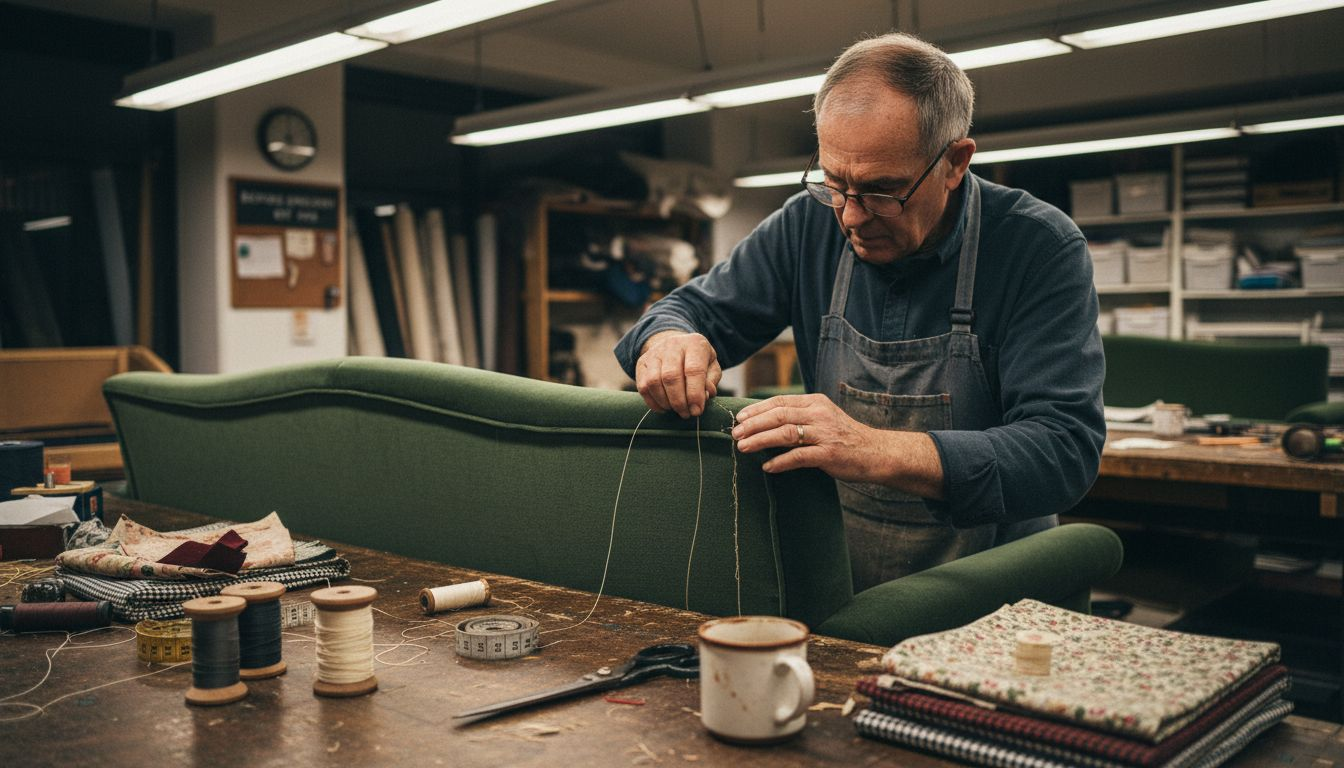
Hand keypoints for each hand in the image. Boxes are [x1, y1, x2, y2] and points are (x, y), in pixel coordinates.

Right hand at [634, 331, 722, 417]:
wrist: (676, 346)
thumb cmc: (698, 361)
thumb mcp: (712, 367)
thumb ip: (710, 382)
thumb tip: (703, 397)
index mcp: (695, 344)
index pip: (694, 370)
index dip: (695, 394)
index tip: (697, 411)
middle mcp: (672, 345)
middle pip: (671, 377)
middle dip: (679, 401)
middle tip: (686, 414)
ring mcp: (654, 353)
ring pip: (654, 382)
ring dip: (665, 402)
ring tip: (675, 410)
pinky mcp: (642, 363)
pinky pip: (643, 387)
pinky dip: (653, 402)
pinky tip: (664, 407)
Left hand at [731, 394, 943, 496]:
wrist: (876, 452)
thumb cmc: (844, 437)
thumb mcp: (823, 418)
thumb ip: (799, 417)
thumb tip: (764, 422)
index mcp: (815, 402)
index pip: (780, 402)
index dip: (756, 409)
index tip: (739, 418)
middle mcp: (819, 414)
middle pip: (778, 415)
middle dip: (753, 425)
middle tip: (735, 434)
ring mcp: (824, 434)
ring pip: (784, 433)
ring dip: (760, 441)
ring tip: (743, 447)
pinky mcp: (829, 454)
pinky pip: (798, 457)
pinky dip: (780, 461)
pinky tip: (767, 467)